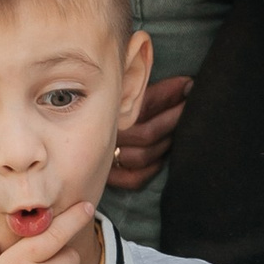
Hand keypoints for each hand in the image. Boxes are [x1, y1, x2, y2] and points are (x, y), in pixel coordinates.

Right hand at [107, 74, 190, 190]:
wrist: (71, 132)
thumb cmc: (105, 105)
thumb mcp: (124, 90)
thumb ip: (152, 89)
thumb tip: (189, 84)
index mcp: (105, 108)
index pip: (145, 103)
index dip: (170, 95)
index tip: (189, 85)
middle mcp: (104, 134)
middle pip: (148, 133)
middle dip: (173, 119)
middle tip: (191, 106)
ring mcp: (104, 158)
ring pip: (144, 156)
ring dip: (166, 143)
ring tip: (180, 129)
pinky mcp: (107, 177)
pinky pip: (135, 178)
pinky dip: (152, 169)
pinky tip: (162, 157)